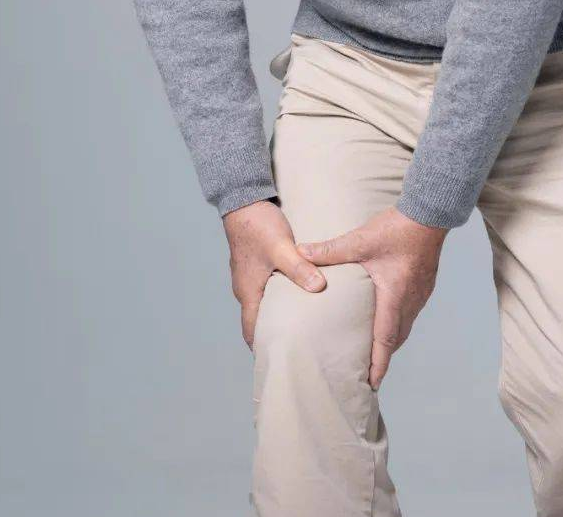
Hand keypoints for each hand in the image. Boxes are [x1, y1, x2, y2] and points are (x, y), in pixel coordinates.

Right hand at [223, 200, 325, 348]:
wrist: (244, 200)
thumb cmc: (258, 225)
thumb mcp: (281, 247)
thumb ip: (299, 268)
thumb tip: (319, 288)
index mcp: (249, 292)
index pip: (252, 331)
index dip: (265, 349)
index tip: (282, 363)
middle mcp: (247, 289)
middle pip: (259, 322)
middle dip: (275, 337)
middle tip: (299, 350)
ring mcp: (251, 278)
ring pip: (265, 306)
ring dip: (279, 317)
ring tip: (304, 328)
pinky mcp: (257, 267)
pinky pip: (268, 291)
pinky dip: (281, 300)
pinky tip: (300, 298)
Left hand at [298, 207, 446, 389]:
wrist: (429, 213)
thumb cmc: (397, 228)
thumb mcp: (360, 240)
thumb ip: (330, 250)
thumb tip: (300, 252)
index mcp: (394, 296)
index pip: (385, 340)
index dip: (378, 364)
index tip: (372, 384)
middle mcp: (409, 301)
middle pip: (396, 340)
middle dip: (382, 360)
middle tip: (367, 378)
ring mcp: (419, 295)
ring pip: (403, 327)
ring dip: (389, 343)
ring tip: (373, 355)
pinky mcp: (423, 286)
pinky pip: (408, 314)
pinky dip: (396, 325)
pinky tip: (384, 321)